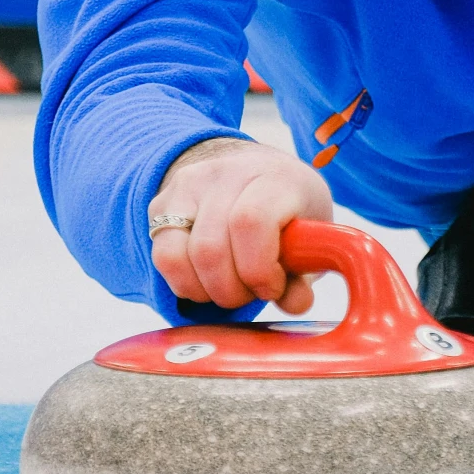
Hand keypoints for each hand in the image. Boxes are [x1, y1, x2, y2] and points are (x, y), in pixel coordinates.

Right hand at [148, 136, 333, 314]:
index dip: (260, 269)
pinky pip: (163, 258)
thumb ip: (305, 274)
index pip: (251, 222)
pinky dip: (185, 283)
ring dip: (206, 290)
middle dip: (232, 290)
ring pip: (177, 256)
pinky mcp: (161, 205)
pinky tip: (208, 281)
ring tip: (230, 287)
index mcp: (273, 177)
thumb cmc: (289, 211)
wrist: (254, 170)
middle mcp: (226, 174)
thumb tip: (295, 303)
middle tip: (252, 292)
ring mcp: (188, 187)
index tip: (274, 286)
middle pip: (210, 248)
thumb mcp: (312, 235)